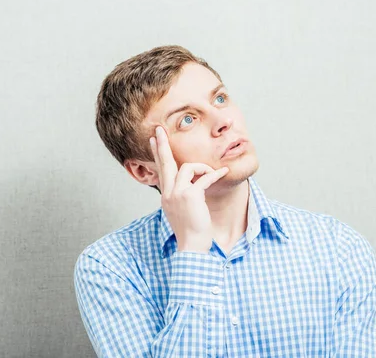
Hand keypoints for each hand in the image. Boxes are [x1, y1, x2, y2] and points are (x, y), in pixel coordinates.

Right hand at [149, 126, 228, 253]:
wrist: (192, 245)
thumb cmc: (191, 231)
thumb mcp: (182, 211)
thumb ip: (183, 196)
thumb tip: (192, 184)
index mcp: (166, 195)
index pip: (161, 170)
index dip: (157, 154)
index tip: (152, 140)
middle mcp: (168, 192)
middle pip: (165, 163)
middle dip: (161, 145)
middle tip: (158, 130)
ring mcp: (178, 193)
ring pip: (188, 168)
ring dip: (202, 169)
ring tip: (212, 174)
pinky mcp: (190, 195)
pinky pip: (204, 178)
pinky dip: (215, 174)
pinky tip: (224, 172)